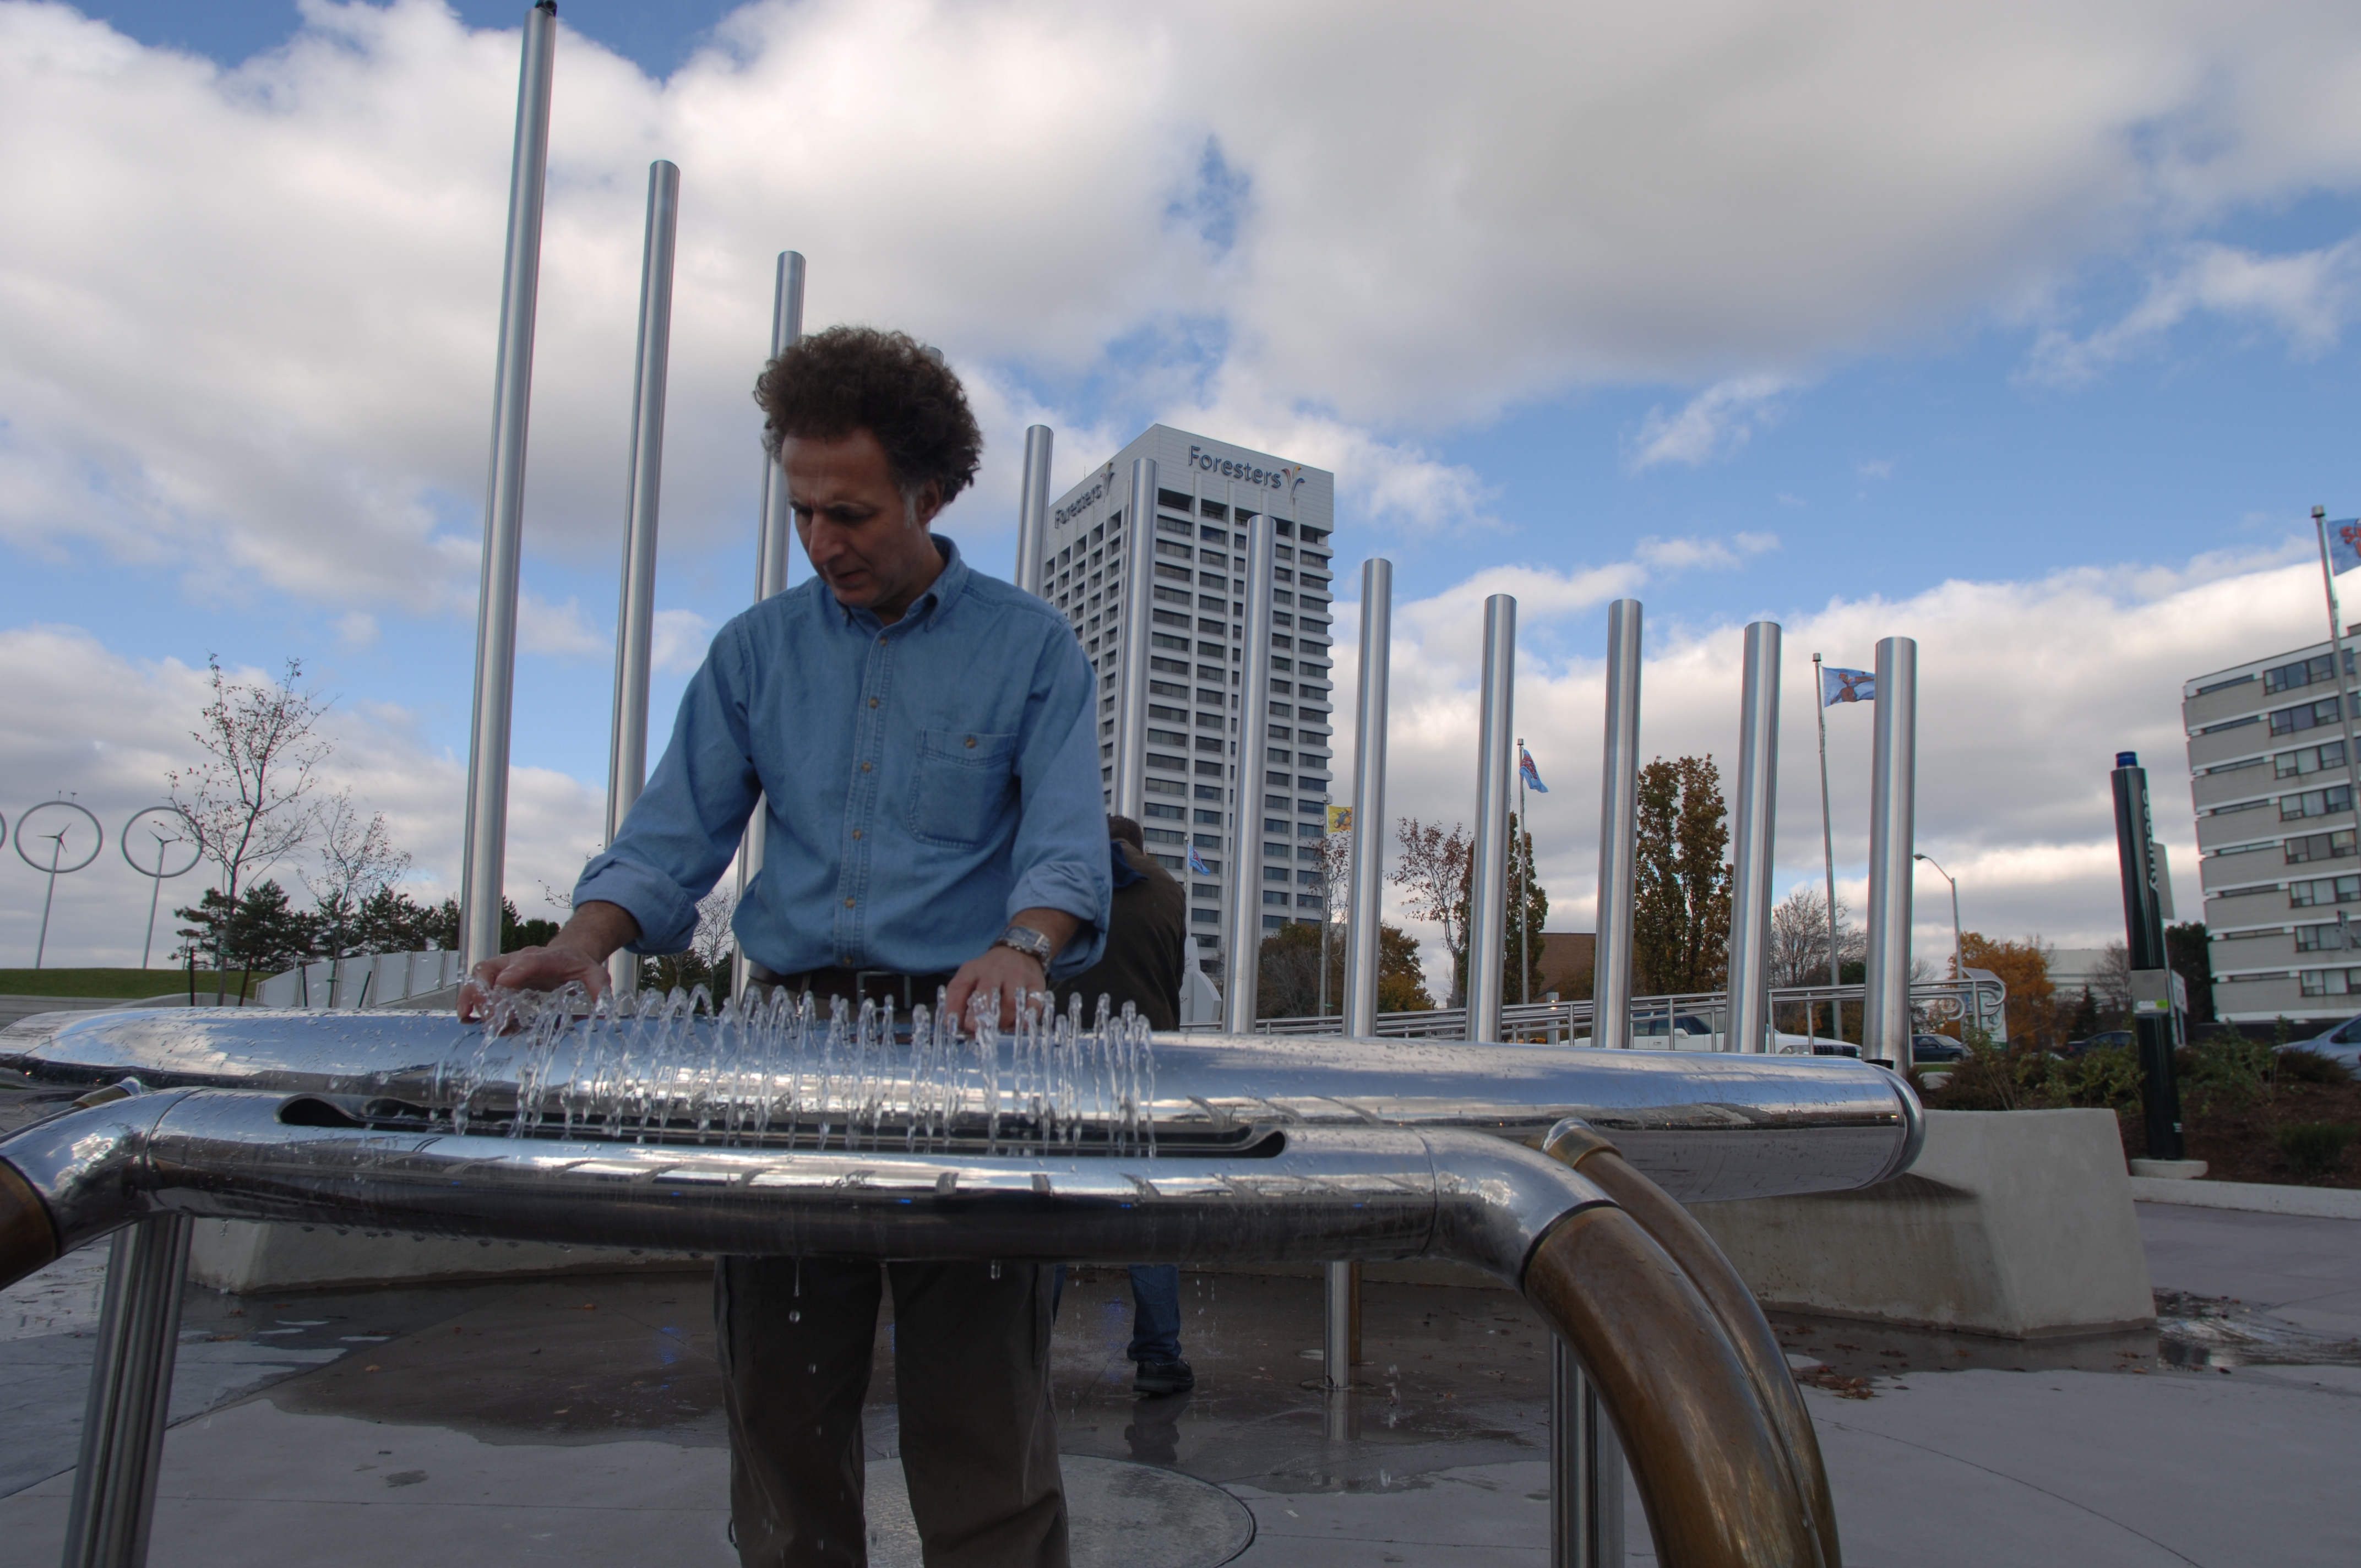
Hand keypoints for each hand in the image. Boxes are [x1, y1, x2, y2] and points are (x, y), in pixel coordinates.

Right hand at [457, 901, 639, 1021]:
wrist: (568, 953)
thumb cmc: (577, 964)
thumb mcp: (594, 973)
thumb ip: (599, 988)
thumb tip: (604, 1009)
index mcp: (544, 958)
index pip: (527, 961)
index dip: (514, 972)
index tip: (504, 985)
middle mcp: (518, 960)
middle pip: (491, 967)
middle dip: (482, 989)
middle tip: (484, 1015)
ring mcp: (505, 968)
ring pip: (479, 975)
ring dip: (471, 995)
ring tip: (468, 1018)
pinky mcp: (498, 979)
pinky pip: (478, 985)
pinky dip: (470, 1000)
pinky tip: (469, 1018)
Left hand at [943, 944, 1046, 1031]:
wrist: (1020, 951)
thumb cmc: (990, 973)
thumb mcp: (971, 977)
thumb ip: (961, 1000)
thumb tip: (956, 1029)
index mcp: (973, 969)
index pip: (959, 986)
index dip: (954, 1008)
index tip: (954, 1026)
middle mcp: (995, 970)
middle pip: (986, 994)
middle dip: (980, 1017)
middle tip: (978, 1031)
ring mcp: (1018, 976)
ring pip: (1010, 1004)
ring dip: (1003, 1022)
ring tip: (1000, 1028)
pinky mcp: (1037, 984)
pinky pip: (1033, 1006)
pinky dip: (1026, 1020)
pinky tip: (1019, 1024)